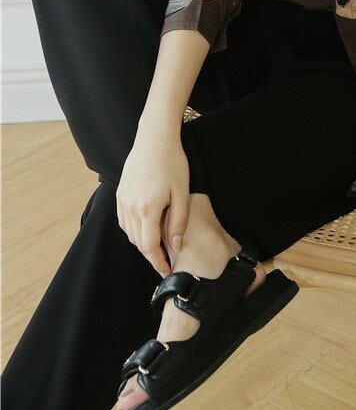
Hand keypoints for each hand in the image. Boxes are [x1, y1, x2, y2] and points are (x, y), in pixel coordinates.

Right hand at [116, 125, 190, 274]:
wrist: (154, 138)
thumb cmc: (172, 162)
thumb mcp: (181, 192)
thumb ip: (178, 221)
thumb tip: (175, 245)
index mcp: (147, 209)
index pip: (149, 247)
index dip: (158, 262)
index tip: (168, 271)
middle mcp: (130, 207)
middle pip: (138, 242)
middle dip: (152, 255)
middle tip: (166, 261)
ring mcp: (122, 200)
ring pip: (130, 233)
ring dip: (143, 243)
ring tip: (158, 246)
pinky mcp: (120, 194)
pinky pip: (124, 220)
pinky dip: (134, 229)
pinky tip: (146, 227)